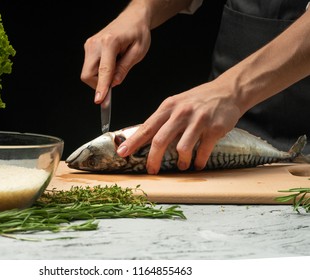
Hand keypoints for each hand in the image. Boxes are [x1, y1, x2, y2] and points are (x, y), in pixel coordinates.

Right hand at [81, 9, 150, 103]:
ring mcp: (89, 45)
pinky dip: (99, 71)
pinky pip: (89, 67)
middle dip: (99, 84)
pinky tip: (110, 63)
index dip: (101, 88)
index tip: (99, 100)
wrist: (132, 19)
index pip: (103, 71)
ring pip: (87, 73)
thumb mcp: (138, 52)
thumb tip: (114, 83)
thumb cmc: (137, 33)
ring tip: (116, 66)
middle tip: (115, 81)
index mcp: (110, 42)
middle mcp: (95, 43)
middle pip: (87, 74)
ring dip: (100, 77)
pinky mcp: (88, 47)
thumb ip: (124, 68)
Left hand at [116, 81, 242, 173]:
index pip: (147, 127)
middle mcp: (181, 113)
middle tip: (152, 170)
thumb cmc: (198, 101)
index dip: (133, 141)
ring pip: (182, 148)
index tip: (122, 153)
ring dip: (180, 162)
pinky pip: (202, 151)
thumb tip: (144, 138)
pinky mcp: (214, 129)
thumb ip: (162, 120)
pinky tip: (197, 164)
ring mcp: (198, 121)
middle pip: (160, 140)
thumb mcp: (176, 104)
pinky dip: (198, 162)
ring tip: (182, 165)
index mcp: (168, 107)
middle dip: (153, 159)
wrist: (228, 91)